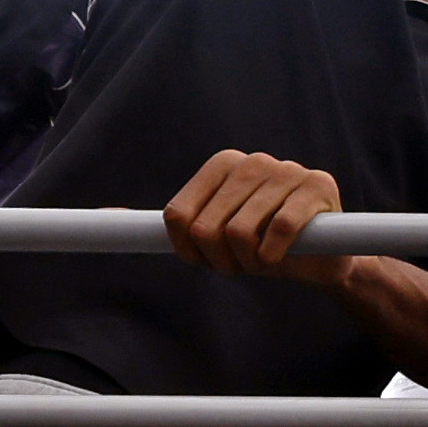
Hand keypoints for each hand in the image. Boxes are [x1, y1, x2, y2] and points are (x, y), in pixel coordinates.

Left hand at [161, 149, 348, 281]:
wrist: (325, 257)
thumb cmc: (262, 243)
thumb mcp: (213, 232)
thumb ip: (170, 222)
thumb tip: (102, 215)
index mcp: (222, 164)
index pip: (178, 214)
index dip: (189, 250)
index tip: (207, 259)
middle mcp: (253, 161)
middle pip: (207, 227)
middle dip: (221, 260)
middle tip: (241, 264)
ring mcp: (287, 170)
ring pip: (240, 231)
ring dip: (248, 262)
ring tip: (262, 261)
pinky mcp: (318, 187)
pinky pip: (279, 230)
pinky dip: (273, 255)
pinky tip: (280, 257)